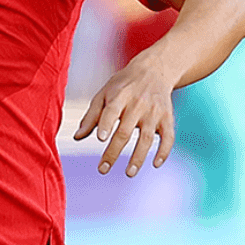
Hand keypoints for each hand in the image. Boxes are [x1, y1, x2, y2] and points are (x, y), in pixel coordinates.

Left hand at [73, 56, 176, 176]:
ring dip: (138, 157)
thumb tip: (76, 137)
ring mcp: (154, 113)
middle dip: (113, 152)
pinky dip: (163, 151)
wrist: (154, 71)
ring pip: (146, 138)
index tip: (100, 138)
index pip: (112, 111)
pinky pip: (168, 137)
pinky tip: (155, 164)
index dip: (106, 124)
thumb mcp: (103, 94)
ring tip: (128, 173)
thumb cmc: (122, 86)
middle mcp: (138, 105)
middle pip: (125, 131)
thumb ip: (91, 116)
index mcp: (119, 96)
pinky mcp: (167, 119)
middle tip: (102, 169)